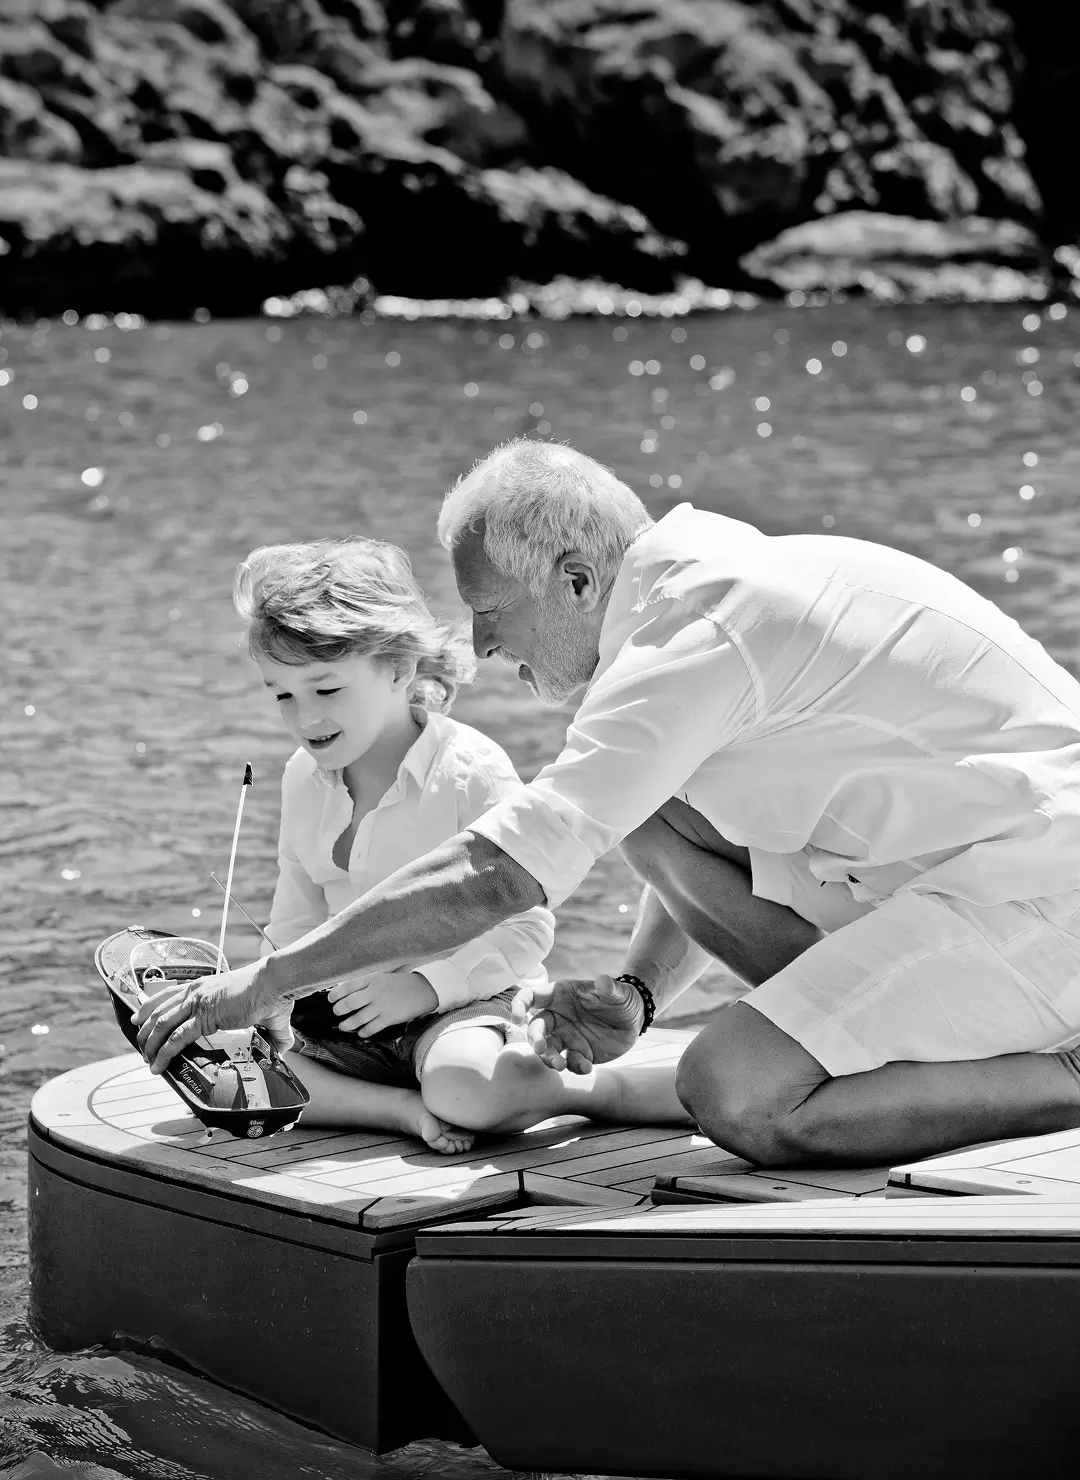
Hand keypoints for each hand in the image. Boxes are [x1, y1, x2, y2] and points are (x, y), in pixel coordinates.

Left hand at [134, 958, 288, 1072]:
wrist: (273, 982)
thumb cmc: (270, 992)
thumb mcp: (261, 1011)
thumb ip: (271, 1033)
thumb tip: (282, 1050)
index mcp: (203, 986)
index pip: (168, 995)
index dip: (150, 1007)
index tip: (139, 1018)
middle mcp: (195, 991)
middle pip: (158, 1010)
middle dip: (145, 1031)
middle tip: (141, 1046)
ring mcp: (197, 1003)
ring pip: (161, 1024)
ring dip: (150, 1044)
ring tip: (147, 1059)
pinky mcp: (203, 1017)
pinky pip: (176, 1038)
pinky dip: (164, 1053)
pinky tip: (158, 1065)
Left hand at [327, 971, 436, 1035]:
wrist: (423, 990)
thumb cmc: (400, 984)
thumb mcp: (382, 978)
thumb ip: (366, 985)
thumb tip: (348, 993)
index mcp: (372, 980)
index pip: (348, 986)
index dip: (336, 994)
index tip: (330, 1000)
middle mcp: (374, 992)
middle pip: (349, 1003)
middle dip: (339, 1010)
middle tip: (337, 1013)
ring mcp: (381, 1006)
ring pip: (357, 1019)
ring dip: (347, 1025)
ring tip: (344, 1026)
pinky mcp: (389, 1018)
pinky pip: (371, 1028)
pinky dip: (363, 1032)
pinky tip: (362, 1033)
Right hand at [511, 974, 642, 1073]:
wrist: (635, 1019)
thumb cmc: (621, 998)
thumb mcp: (618, 991)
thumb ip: (609, 988)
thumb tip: (603, 980)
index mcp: (560, 995)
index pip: (532, 996)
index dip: (520, 1004)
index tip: (517, 1016)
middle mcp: (558, 1016)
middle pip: (536, 1027)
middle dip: (534, 1039)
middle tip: (540, 1049)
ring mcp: (566, 1036)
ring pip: (548, 1049)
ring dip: (550, 1058)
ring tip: (560, 1065)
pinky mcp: (578, 1052)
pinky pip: (570, 1062)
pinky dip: (575, 1066)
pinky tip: (587, 1067)